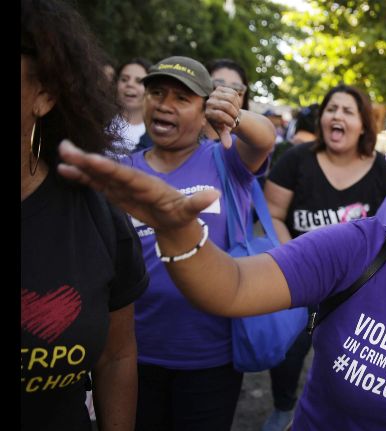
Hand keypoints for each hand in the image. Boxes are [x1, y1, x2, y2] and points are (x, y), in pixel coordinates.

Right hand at [57, 140, 218, 231]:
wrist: (176, 218)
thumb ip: (198, 203)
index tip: (93, 160)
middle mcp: (134, 181)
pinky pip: (98, 183)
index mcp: (148, 184)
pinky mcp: (117, 191)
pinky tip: (65, 171)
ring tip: (62, 156)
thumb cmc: (183, 214)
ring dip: (81, 166)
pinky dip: (83, 177)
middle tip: (67, 148)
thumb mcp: (192, 211)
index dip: (110, 168)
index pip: (127, 175)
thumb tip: (214, 195)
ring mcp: (124, 185)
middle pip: (109, 170)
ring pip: (100, 174)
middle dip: (89, 161)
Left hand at [205, 85, 241, 148]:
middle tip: (235, 118)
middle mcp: (209, 102)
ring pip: (231, 98)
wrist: (227, 114)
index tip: (232, 125)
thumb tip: (227, 147)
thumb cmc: (224, 124)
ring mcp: (214, 94)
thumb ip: (225, 138)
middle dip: (234, 113)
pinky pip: (233, 93)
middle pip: (227, 105)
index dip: (230, 120)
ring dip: (236, 107)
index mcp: (208, 113)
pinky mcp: (220, 88)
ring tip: (234, 112)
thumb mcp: (224, 131)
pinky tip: (234, 105)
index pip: (220, 115)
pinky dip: (237, 100)